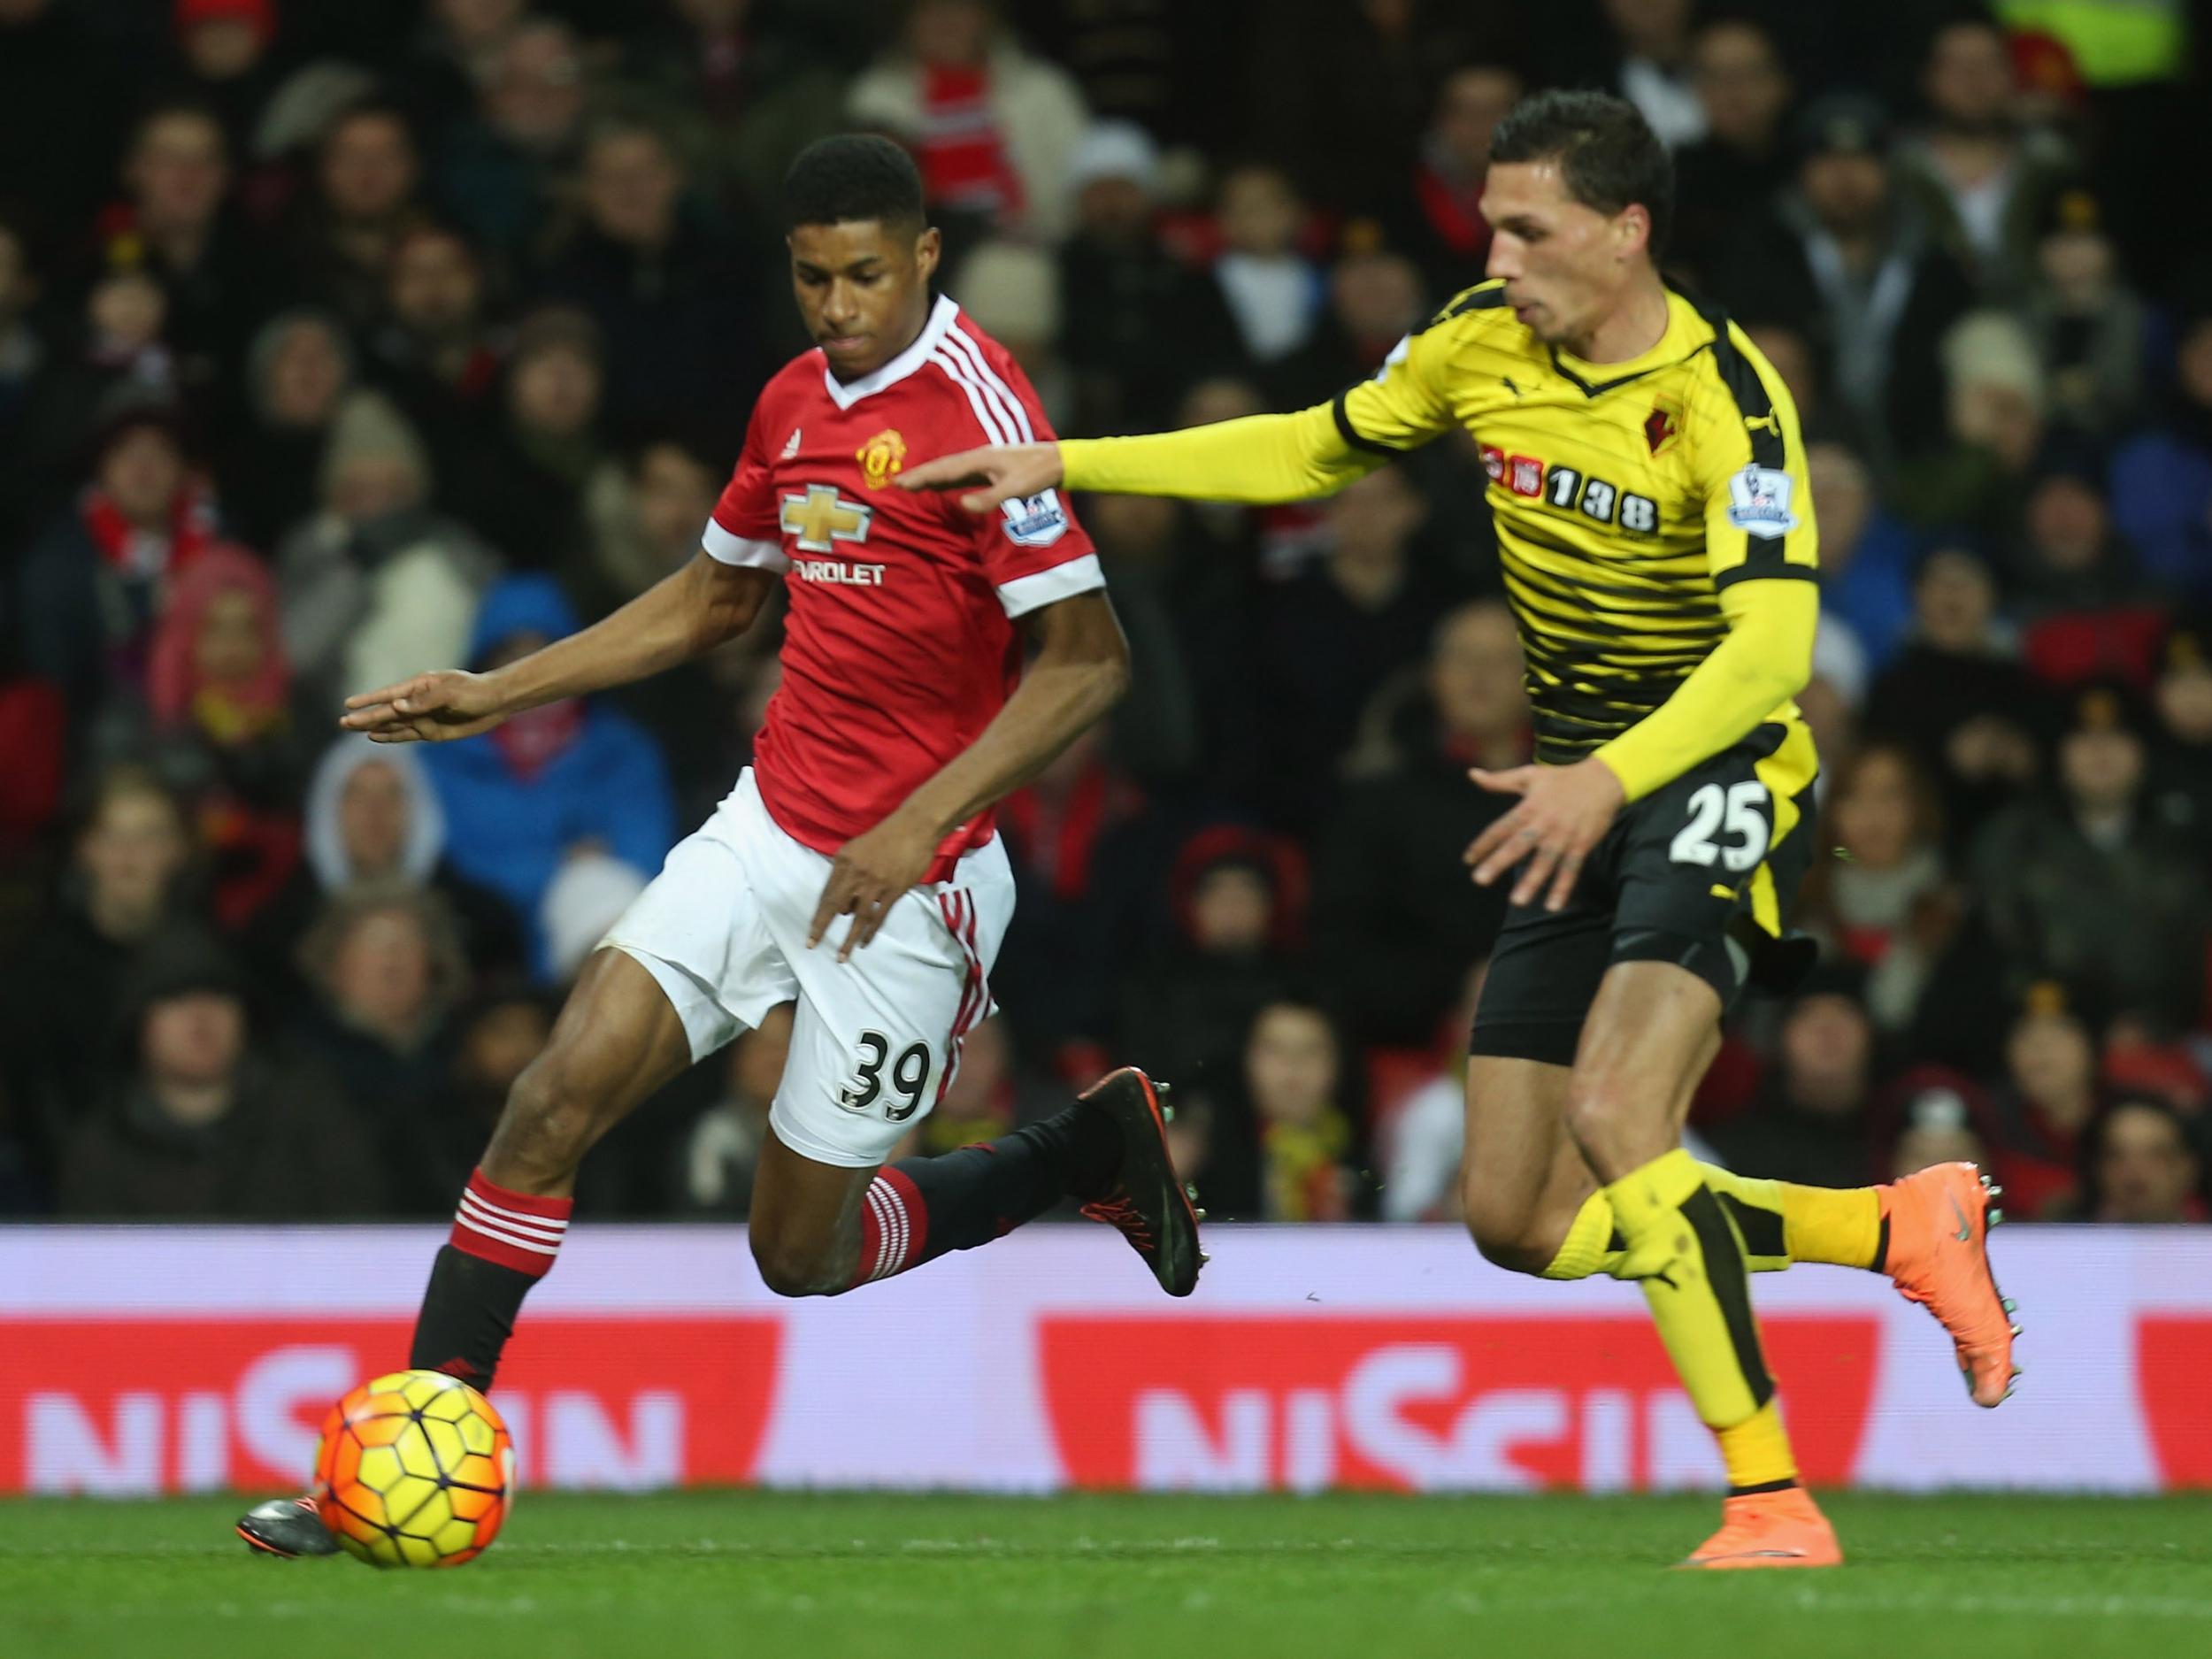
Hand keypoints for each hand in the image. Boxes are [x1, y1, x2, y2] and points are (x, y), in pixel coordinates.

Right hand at [339, 669, 509, 742]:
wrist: (496, 702)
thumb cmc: (474, 691)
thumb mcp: (451, 693)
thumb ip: (424, 701)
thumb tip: (396, 707)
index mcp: (419, 687)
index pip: (388, 695)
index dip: (368, 700)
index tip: (348, 704)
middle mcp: (417, 702)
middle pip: (386, 712)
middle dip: (364, 717)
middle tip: (342, 722)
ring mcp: (423, 717)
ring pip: (392, 724)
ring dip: (373, 727)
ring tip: (352, 728)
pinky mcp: (431, 731)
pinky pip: (406, 735)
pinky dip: (390, 737)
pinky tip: (374, 737)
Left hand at [807, 809, 942, 961]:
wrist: (915, 828)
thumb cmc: (887, 836)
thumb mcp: (857, 847)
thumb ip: (847, 870)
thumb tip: (844, 900)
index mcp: (844, 861)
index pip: (826, 893)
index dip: (818, 915)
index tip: (810, 932)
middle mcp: (855, 873)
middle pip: (835, 906)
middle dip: (822, 928)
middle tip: (813, 945)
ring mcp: (875, 883)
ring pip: (857, 916)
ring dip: (848, 939)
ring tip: (842, 956)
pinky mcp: (893, 890)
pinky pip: (878, 916)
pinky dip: (871, 931)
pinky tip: (865, 942)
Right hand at [898, 440, 1061, 515]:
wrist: (1056, 461)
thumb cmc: (1037, 474)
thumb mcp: (1015, 489)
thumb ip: (989, 498)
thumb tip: (962, 503)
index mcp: (979, 460)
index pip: (944, 470)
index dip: (922, 477)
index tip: (900, 483)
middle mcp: (977, 457)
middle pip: (942, 467)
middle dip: (919, 475)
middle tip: (896, 483)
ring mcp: (982, 461)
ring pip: (949, 469)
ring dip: (930, 476)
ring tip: (910, 484)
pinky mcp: (988, 468)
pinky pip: (960, 473)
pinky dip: (945, 478)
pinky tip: (939, 485)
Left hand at [1461, 758, 1625, 911]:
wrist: (1603, 779)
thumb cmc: (1561, 778)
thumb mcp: (1529, 775)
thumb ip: (1499, 780)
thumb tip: (1471, 774)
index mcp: (1529, 806)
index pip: (1501, 827)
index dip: (1483, 843)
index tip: (1467, 860)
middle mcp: (1544, 822)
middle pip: (1519, 845)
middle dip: (1499, 862)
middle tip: (1479, 880)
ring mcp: (1564, 835)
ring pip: (1546, 861)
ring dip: (1532, 881)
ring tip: (1517, 901)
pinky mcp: (1582, 844)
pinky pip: (1571, 868)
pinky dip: (1563, 887)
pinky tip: (1553, 906)